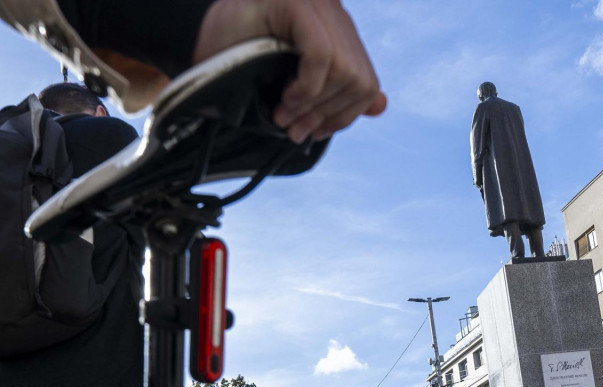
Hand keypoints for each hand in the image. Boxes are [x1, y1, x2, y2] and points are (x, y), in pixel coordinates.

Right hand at [193, 0, 386, 142]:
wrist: (196, 34)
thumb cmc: (240, 56)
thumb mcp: (296, 77)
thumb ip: (336, 89)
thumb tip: (381, 105)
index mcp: (338, 29)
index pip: (366, 81)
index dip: (345, 115)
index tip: (316, 132)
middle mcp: (333, 13)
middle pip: (360, 80)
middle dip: (330, 115)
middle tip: (296, 131)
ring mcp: (317, 5)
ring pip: (345, 71)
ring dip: (314, 105)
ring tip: (285, 116)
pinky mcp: (296, 4)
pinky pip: (321, 56)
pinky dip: (308, 86)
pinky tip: (286, 96)